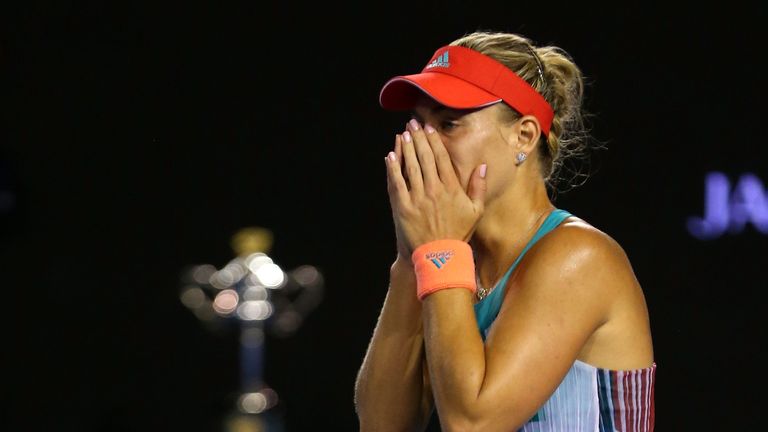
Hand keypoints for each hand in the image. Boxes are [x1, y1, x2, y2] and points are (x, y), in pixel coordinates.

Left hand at [384, 120, 487, 254]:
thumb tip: (482, 167)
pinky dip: (393, 169)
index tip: (428, 129)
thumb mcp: (476, 211)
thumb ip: (479, 187)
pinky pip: (397, 184)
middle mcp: (435, 190)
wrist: (440, 256)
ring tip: (402, 134)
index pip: (441, 159)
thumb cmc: (458, 234)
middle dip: (418, 139)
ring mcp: (418, 198)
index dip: (434, 142)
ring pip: (411, 167)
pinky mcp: (404, 208)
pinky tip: (391, 156)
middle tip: (412, 125)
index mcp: (452, 189)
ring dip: (406, 149)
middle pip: (425, 158)